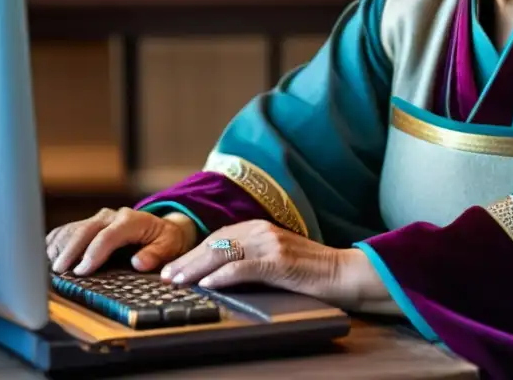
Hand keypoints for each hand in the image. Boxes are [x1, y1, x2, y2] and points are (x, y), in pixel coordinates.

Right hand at [46, 207, 197, 275]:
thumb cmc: (165, 240)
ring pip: (73, 229)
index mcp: (132, 221)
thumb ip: (156, 254)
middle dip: (70, 251)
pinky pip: (67, 231)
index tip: (81, 271)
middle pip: (85, 230)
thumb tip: (139, 262)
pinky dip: (55, 243)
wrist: (160, 228)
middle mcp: (111, 217)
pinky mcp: (88, 224)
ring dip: (59, 248)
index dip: (94, 253)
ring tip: (47, 267)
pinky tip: (46, 257)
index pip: (109, 235)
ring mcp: (97, 219)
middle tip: (58, 272)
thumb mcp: (170, 246)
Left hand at [163, 219, 390, 310]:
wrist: (345, 272)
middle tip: (167, 276)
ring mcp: (272, 244)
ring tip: (178, 281)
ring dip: (197, 268)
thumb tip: (220, 272)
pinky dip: (223, 275)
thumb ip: (254, 257)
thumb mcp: (278, 257)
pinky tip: (208, 284)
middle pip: (216, 243)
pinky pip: (244, 267)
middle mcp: (263, 230)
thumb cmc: (313, 270)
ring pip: (224, 253)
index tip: (174, 267)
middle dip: (188, 260)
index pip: (218, 238)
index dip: (194, 252)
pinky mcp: (280, 261)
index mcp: (262, 227)